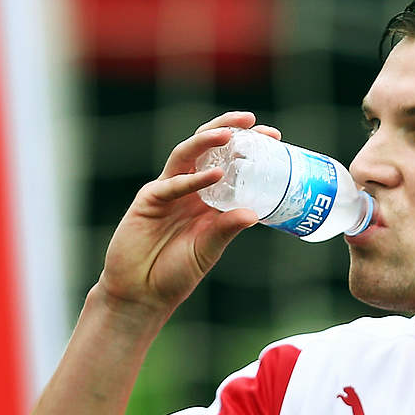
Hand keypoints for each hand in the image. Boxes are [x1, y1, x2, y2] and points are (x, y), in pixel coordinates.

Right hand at [98, 111, 280, 314]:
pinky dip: (192, 179)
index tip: (274, 137)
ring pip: (186, 154)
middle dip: (227, 129)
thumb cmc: (174, 274)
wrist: (140, 293)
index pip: (228, 161)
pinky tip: (213, 175)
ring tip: (230, 135)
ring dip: (207, 140)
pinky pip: (171, 184)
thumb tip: (254, 214)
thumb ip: (226, 230)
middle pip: (206, 147)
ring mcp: (167, 191)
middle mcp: (188, 188)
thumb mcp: (208, 251)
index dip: (248, 146)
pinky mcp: (148, 200)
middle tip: (251, 121)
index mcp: (207, 198)